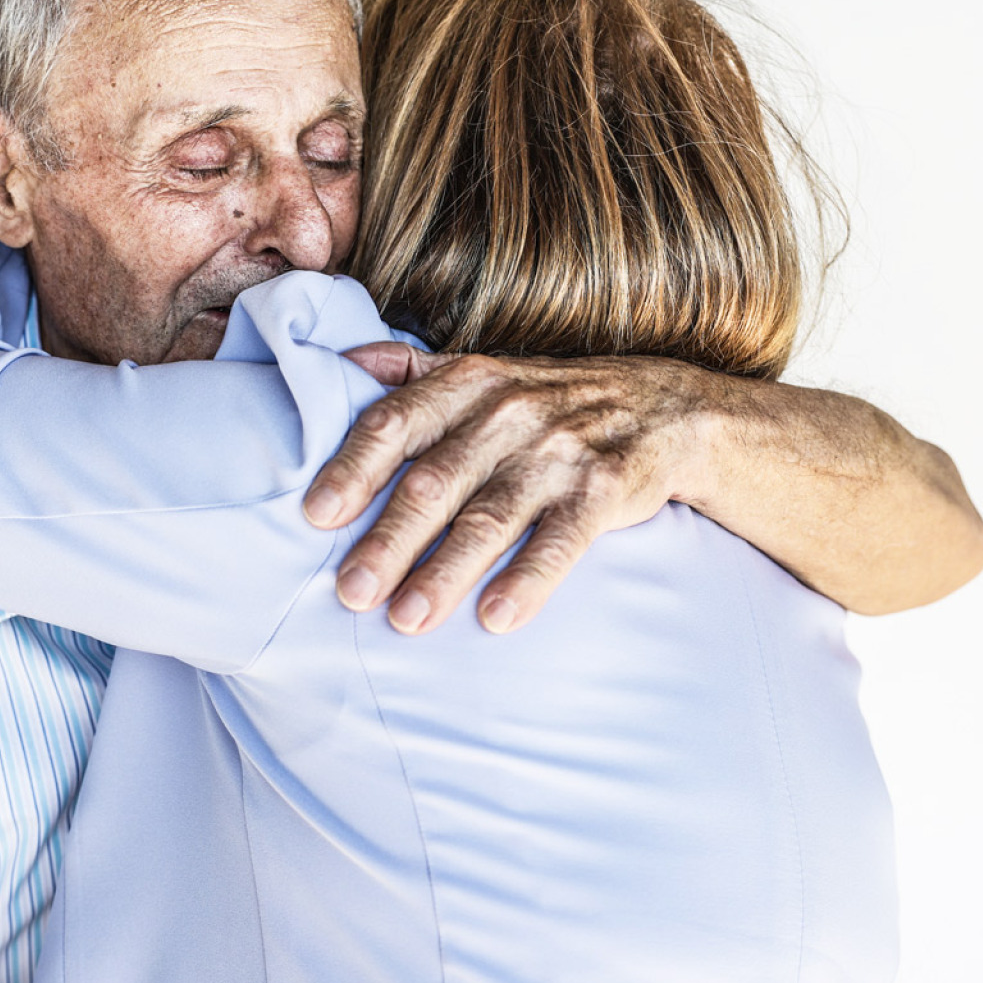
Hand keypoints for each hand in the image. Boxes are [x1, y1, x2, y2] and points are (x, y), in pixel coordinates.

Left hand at [302, 346, 709, 634]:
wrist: (667, 407)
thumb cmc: (550, 400)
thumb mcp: (485, 370)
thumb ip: (410, 371)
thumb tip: (333, 362)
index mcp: (468, 383)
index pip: (397, 423)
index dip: (354, 468)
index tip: (316, 515)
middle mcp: (508, 412)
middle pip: (435, 480)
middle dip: (389, 539)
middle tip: (350, 591)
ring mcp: (558, 451)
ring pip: (490, 517)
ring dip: (445, 571)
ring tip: (406, 620)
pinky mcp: (605, 490)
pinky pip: (562, 540)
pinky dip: (529, 579)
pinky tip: (496, 618)